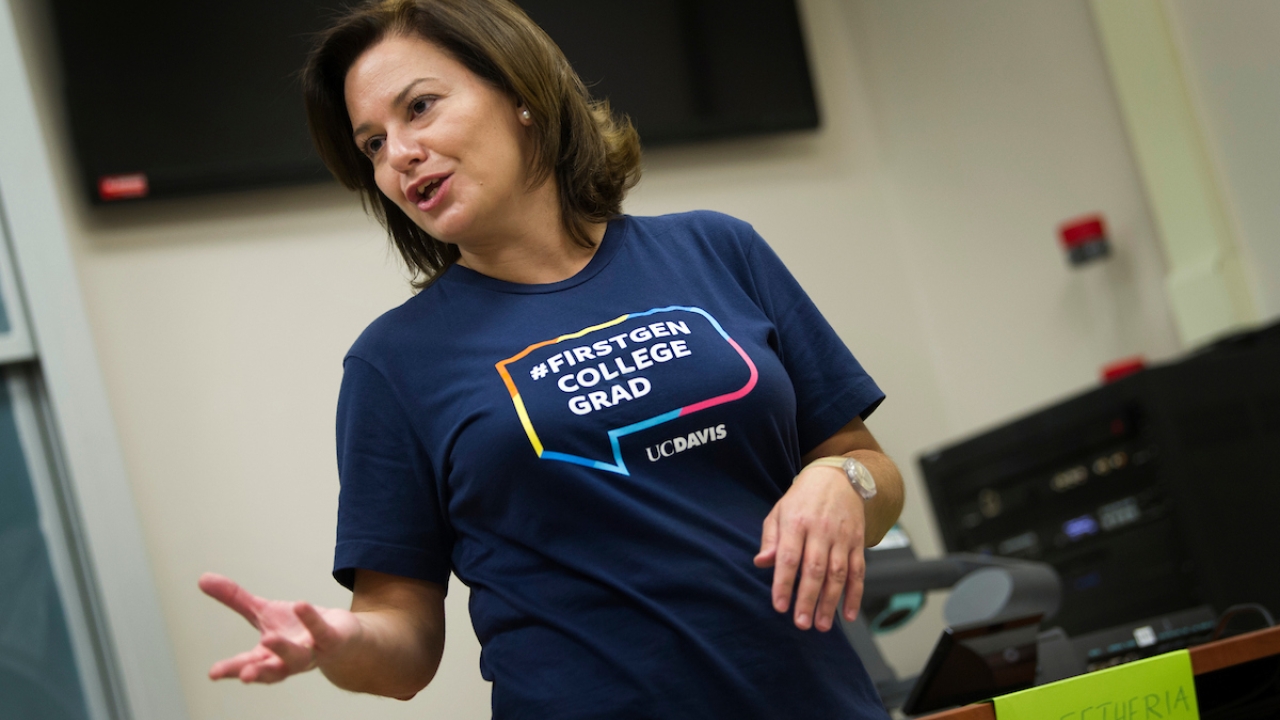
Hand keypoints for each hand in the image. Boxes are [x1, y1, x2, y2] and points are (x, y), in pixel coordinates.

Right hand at [199, 572, 360, 683]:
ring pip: (297, 656)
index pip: (248, 665)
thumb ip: (235, 599)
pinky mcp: (332, 639)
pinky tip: (300, 605)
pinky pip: (321, 631)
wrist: (343, 637)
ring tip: (268, 639)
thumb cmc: (298, 629)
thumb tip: (202, 578)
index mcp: (269, 657)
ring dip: (283, 649)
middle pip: (272, 670)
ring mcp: (312, 651)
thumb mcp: (263, 612)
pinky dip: (311, 619)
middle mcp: (289, 660)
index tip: (213, 673)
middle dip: (257, 672)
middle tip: (243, 674)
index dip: (231, 670)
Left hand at [753, 464, 865, 631]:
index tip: (780, 606)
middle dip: (808, 600)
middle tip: (801, 624)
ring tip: (822, 625)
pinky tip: (849, 615)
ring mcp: (842, 537)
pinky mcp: (858, 542)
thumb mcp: (779, 512)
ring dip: (831, 603)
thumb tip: (761, 563)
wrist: (838, 478)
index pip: (789, 558)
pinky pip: (858, 572)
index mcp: (796, 522)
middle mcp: (821, 530)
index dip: (784, 584)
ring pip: (838, 574)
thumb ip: (770, 539)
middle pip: (815, 569)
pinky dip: (855, 595)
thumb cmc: (802, 499)